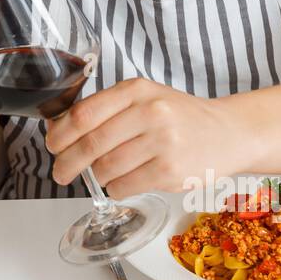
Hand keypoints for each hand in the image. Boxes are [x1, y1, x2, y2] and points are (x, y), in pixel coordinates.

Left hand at [44, 77, 249, 197]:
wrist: (228, 133)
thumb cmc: (179, 117)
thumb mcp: (144, 98)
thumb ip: (106, 109)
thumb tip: (58, 128)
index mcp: (137, 90)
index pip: (85, 113)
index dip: (61, 133)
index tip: (52, 145)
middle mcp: (150, 112)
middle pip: (91, 144)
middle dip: (68, 162)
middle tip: (60, 172)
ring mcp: (162, 142)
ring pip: (106, 168)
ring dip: (96, 176)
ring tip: (102, 174)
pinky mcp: (170, 171)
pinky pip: (125, 186)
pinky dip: (115, 188)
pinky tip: (122, 182)